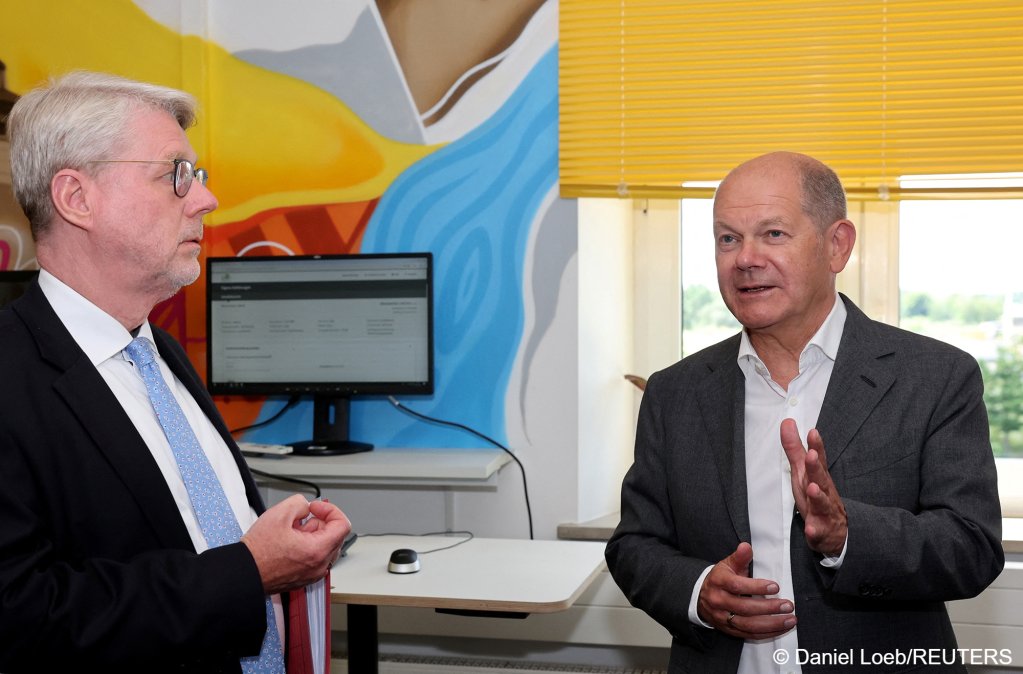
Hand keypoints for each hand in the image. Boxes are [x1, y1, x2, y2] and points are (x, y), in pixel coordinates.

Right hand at [241, 494, 351, 593]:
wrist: (244, 573)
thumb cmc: (258, 552)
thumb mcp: (279, 513)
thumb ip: (300, 503)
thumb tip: (306, 507)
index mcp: (317, 550)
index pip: (343, 525)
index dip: (331, 510)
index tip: (315, 508)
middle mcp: (319, 566)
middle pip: (335, 535)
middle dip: (320, 522)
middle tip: (299, 520)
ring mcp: (313, 574)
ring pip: (325, 546)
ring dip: (313, 535)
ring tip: (291, 532)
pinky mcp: (305, 577)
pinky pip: (316, 558)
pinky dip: (308, 547)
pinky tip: (289, 544)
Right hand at [697, 543, 795, 637]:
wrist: (701, 597)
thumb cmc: (720, 578)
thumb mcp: (727, 564)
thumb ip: (739, 557)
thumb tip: (746, 547)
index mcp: (718, 582)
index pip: (737, 585)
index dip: (756, 587)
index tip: (775, 586)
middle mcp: (719, 601)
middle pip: (745, 608)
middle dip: (769, 608)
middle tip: (788, 605)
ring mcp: (723, 618)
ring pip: (748, 625)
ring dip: (772, 624)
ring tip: (790, 620)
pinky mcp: (729, 630)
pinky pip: (749, 635)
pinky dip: (767, 633)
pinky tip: (781, 628)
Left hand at [781, 419, 846, 555]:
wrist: (836, 533)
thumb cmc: (816, 497)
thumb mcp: (804, 472)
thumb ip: (795, 449)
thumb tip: (787, 423)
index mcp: (819, 477)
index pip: (819, 459)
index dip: (817, 446)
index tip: (812, 431)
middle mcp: (824, 492)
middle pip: (821, 478)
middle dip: (816, 467)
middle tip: (812, 455)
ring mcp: (824, 512)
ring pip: (822, 504)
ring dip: (818, 496)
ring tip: (812, 488)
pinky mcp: (822, 531)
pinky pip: (818, 532)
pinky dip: (815, 530)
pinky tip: (811, 529)